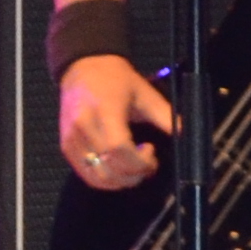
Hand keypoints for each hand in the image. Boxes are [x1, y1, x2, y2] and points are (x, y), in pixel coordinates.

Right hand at [58, 54, 174, 190]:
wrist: (83, 68)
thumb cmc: (115, 80)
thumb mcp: (146, 93)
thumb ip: (166, 116)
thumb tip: (185, 134)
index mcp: (104, 112)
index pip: (118, 149)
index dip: (139, 161)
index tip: (151, 152)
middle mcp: (83, 129)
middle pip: (107, 169)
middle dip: (133, 175)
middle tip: (147, 164)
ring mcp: (71, 140)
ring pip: (94, 177)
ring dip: (119, 181)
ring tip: (133, 166)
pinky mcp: (65, 147)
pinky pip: (85, 174)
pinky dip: (104, 178)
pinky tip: (117, 164)